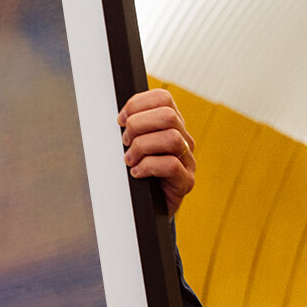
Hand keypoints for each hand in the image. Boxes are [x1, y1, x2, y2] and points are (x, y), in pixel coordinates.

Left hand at [118, 89, 195, 215]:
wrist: (148, 207)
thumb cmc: (139, 172)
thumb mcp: (133, 145)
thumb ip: (131, 128)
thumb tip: (119, 118)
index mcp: (171, 125)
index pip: (162, 98)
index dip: (137, 104)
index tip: (121, 120)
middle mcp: (183, 139)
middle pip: (167, 115)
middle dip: (138, 125)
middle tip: (125, 141)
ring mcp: (187, 160)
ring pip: (171, 138)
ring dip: (142, 147)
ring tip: (130, 159)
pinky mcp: (185, 181)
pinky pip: (171, 165)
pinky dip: (147, 167)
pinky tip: (137, 173)